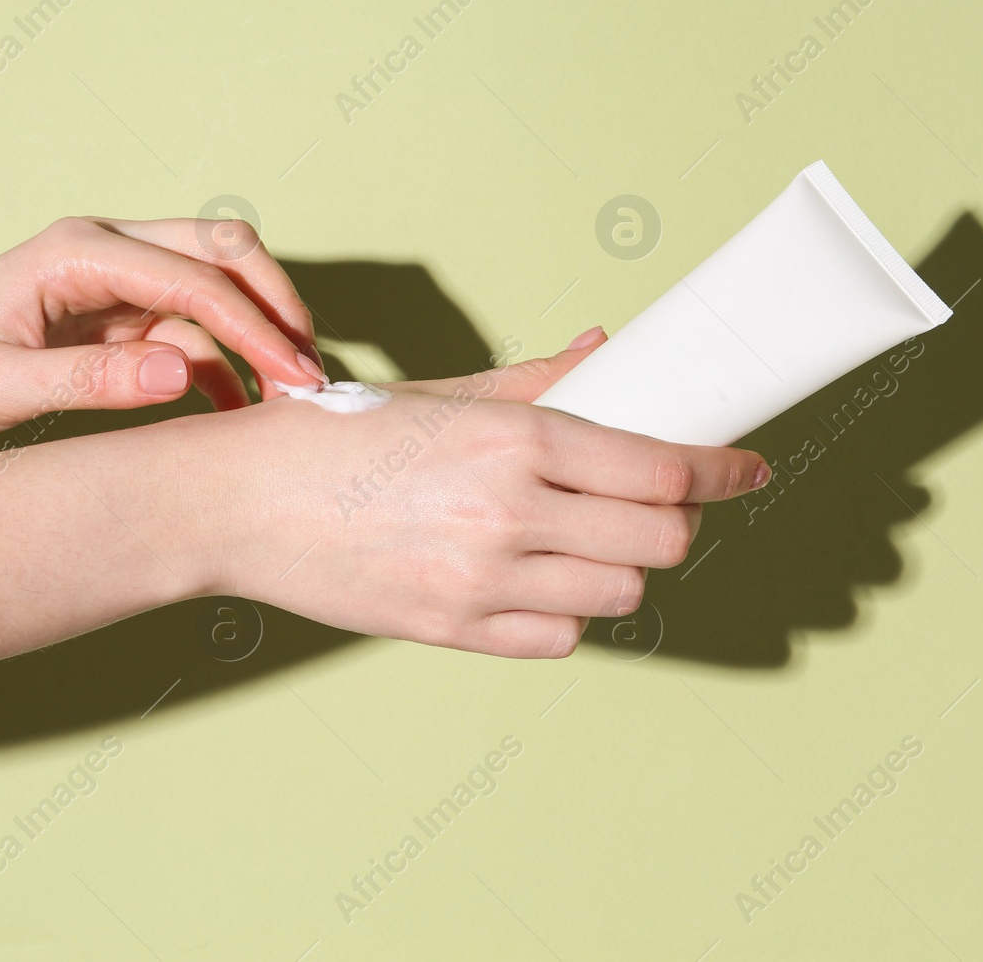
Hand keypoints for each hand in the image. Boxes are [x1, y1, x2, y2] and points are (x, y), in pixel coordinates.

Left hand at [0, 215, 324, 457]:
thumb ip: (90, 382)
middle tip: (310, 375)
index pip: (194, 277)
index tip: (297, 379)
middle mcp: (103, 250)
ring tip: (288, 400)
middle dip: (275, 306)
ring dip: (258, 335)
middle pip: (223, 250)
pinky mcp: (115, 319)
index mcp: (75, 250)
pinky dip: (225, 366)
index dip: (255, 326)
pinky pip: (190, 332)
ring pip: (216, 288)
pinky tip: (241, 412)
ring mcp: (113, 282)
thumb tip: (182, 374)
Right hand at [173, 345, 769, 657]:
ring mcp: (480, 582)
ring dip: (624, 566)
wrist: (233, 503)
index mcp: (509, 440)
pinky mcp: (452, 631)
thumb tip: (605, 347)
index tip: (749, 469)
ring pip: (620, 592)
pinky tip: (541, 578)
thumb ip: (534, 379)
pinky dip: (569, 609)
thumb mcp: (436, 391)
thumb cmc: (329, 436)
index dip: (722, 470)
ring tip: (591, 539)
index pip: (661, 468)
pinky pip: (561, 635)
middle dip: (678, 520)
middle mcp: (507, 514)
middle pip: (660, 538)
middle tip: (662, 502)